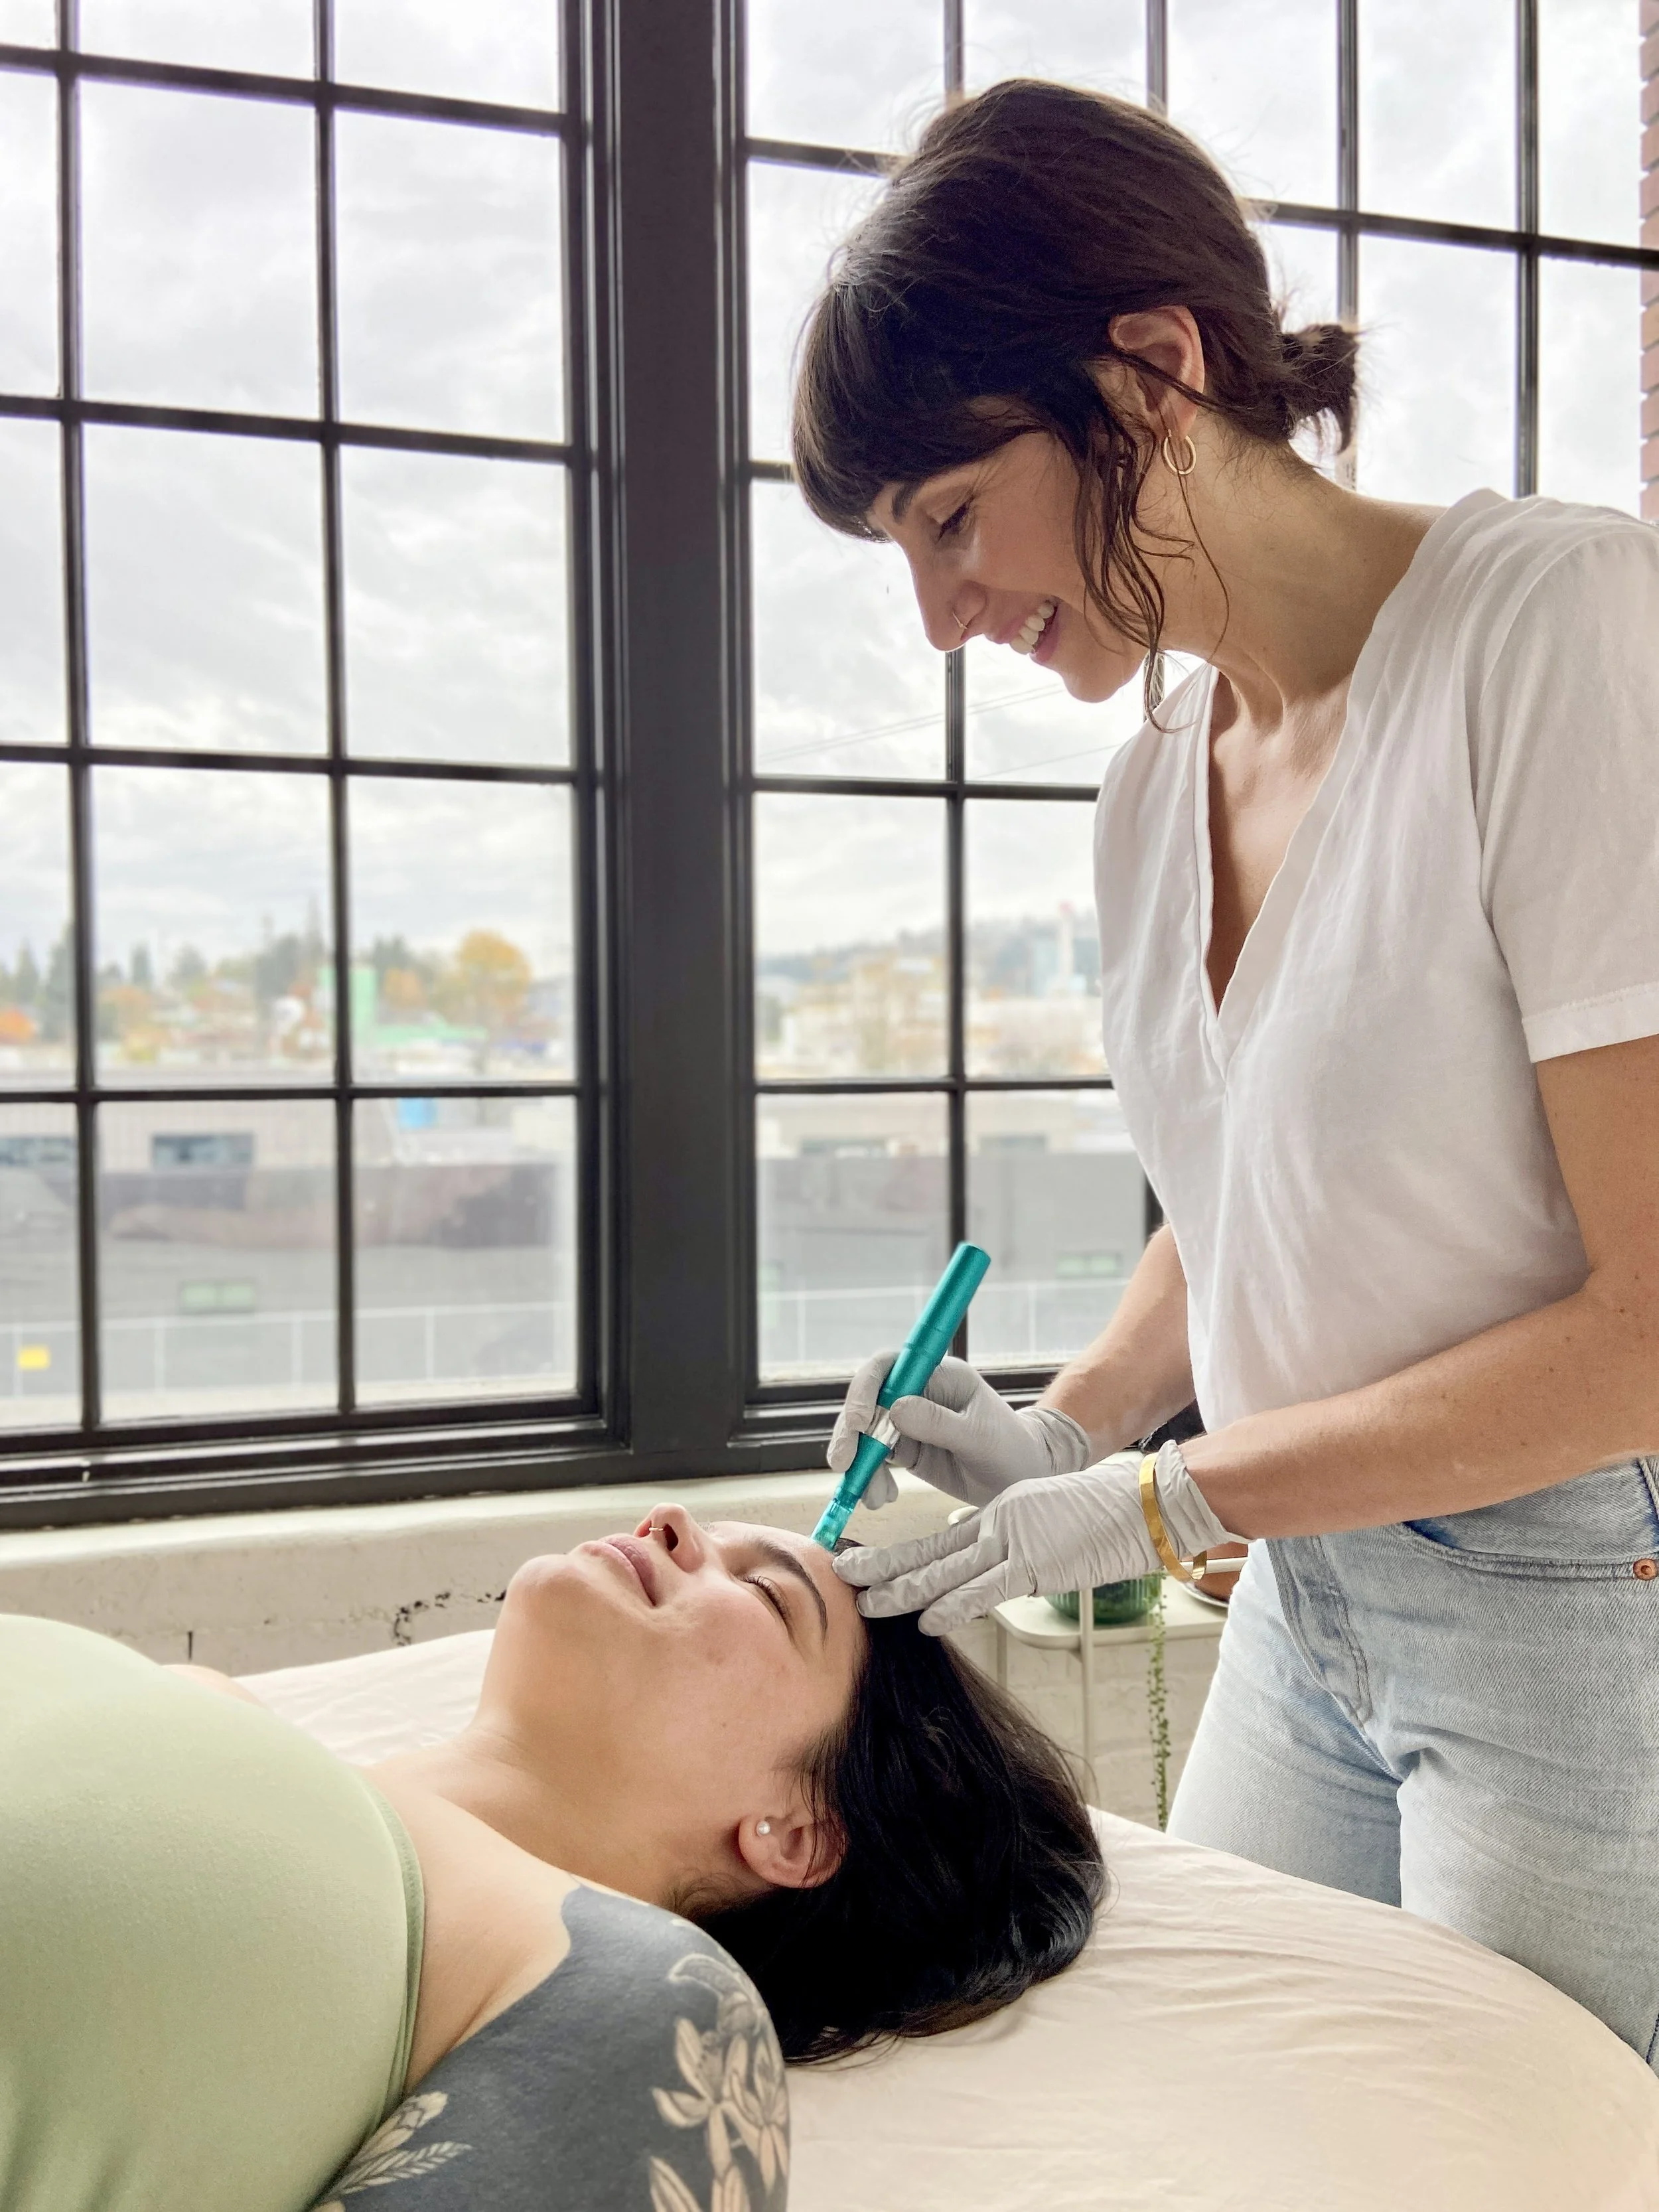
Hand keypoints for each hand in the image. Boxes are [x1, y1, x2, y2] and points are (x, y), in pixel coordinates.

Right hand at [826, 1353, 1092, 1511]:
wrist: (1022, 1479)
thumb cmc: (1010, 1449)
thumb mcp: (980, 1437)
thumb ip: (939, 1423)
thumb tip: (894, 1411)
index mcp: (940, 1374)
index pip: (889, 1367)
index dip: (866, 1389)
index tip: (859, 1423)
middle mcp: (918, 1392)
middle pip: (867, 1401)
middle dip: (851, 1433)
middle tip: (844, 1465)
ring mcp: (908, 1420)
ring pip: (865, 1433)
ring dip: (860, 1463)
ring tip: (875, 1497)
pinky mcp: (905, 1447)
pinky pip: (874, 1459)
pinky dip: (870, 1478)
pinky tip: (881, 1497)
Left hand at [833, 1442, 1233, 1634]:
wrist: (1141, 1502)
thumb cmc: (1105, 1513)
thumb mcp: (1052, 1526)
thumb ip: (1020, 1548)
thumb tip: (1000, 1576)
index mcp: (1001, 1517)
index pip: (941, 1541)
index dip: (902, 1556)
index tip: (869, 1563)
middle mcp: (998, 1525)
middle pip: (929, 1551)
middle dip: (883, 1566)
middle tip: (842, 1574)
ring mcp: (1014, 1542)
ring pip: (946, 1569)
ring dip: (903, 1589)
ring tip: (868, 1602)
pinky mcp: (1034, 1561)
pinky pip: (986, 1589)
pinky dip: (954, 1606)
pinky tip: (926, 1621)